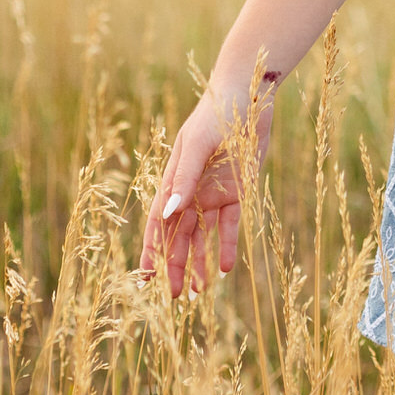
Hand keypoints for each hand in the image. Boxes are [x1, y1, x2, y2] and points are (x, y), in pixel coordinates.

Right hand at [139, 87, 272, 295]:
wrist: (248, 97)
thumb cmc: (215, 115)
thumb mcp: (197, 145)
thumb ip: (184, 178)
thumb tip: (167, 212)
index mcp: (173, 182)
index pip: (157, 224)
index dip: (151, 251)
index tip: (146, 279)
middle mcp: (191, 192)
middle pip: (179, 237)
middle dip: (175, 266)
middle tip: (176, 297)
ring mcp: (214, 193)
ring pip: (203, 236)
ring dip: (200, 262)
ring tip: (199, 293)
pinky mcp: (239, 191)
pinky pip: (230, 225)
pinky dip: (225, 245)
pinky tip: (223, 268)